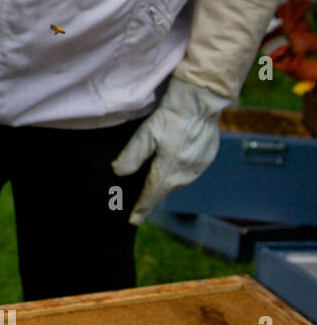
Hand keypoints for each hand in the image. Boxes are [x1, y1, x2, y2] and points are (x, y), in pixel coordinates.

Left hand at [111, 77, 231, 225]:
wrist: (200, 103)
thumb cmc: (170, 117)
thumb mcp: (146, 134)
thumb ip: (132, 155)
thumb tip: (119, 172)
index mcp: (169, 169)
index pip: (151, 194)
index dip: (142, 208)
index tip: (133, 220)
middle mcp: (185, 173)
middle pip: (164, 191)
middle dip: (152, 200)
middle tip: (140, 210)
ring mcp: (198, 167)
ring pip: (177, 184)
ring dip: (164, 189)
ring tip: (153, 195)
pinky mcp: (206, 160)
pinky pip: (188, 175)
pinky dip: (177, 177)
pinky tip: (171, 175)